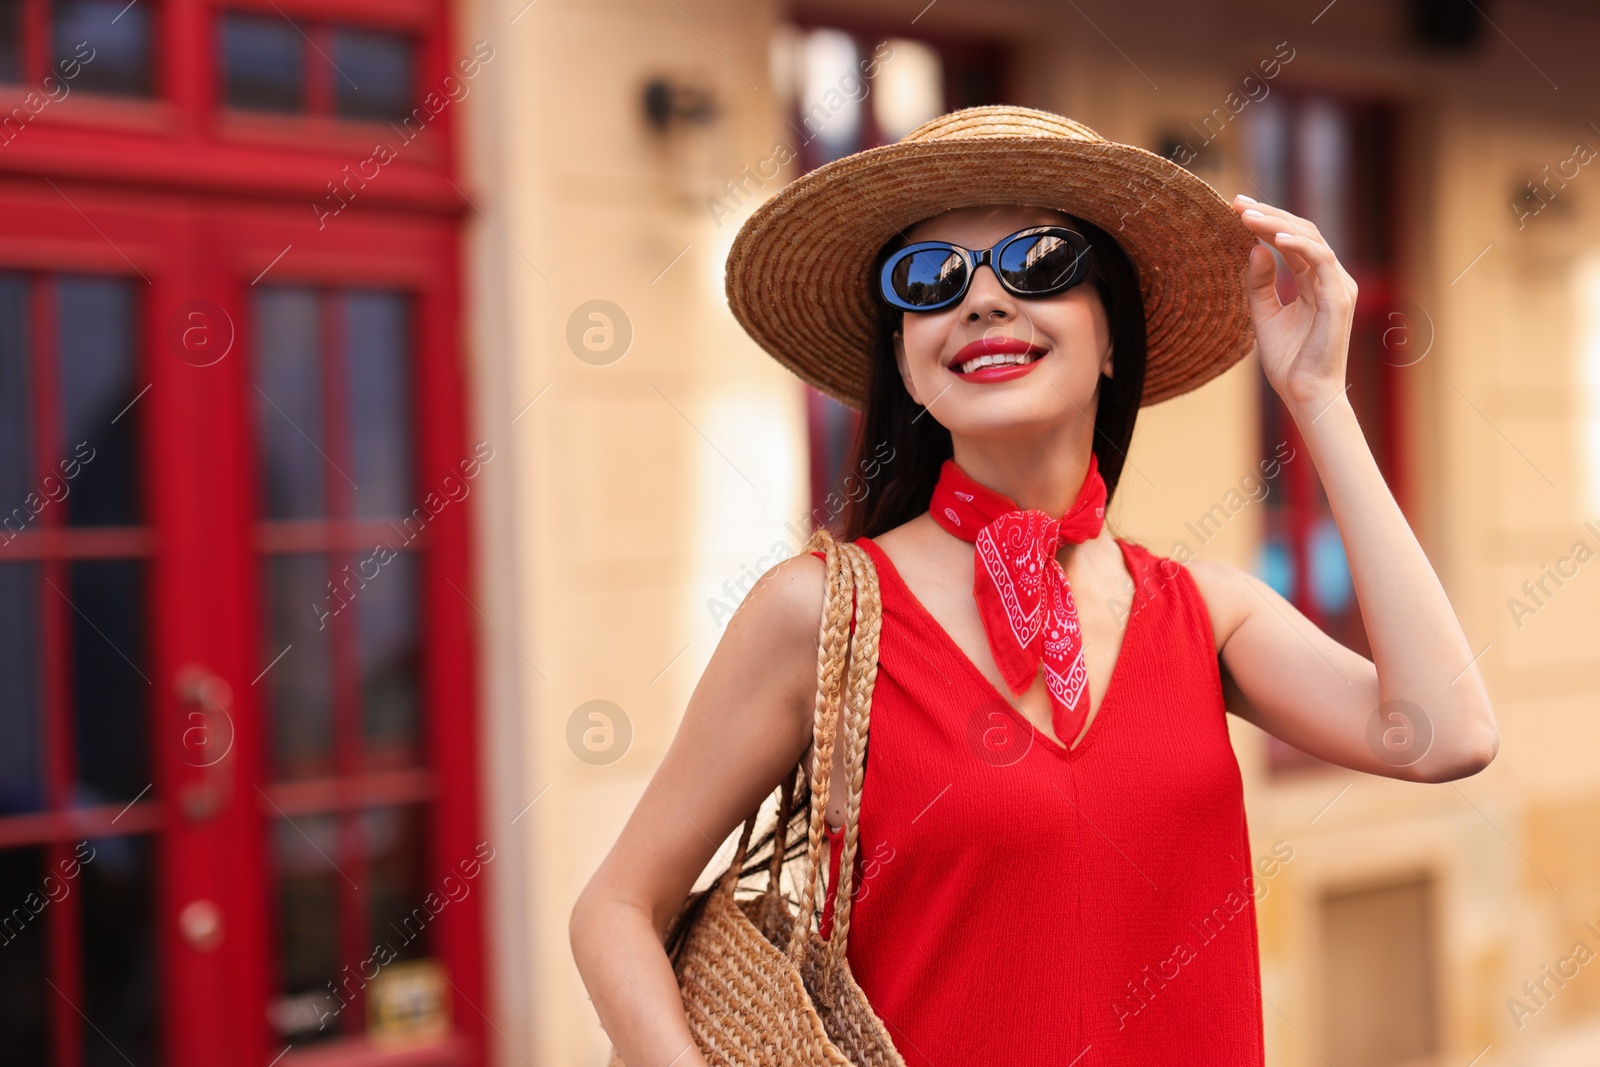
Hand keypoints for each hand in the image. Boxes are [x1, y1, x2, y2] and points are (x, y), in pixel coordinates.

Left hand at [1230, 194, 1356, 416]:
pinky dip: (1298, 245)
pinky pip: (1321, 260)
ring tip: (1247, 216)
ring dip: (1277, 223)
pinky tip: (1273, 237)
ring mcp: (1339, 286)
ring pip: (1310, 239)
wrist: (1305, 394)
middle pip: (1302, 232)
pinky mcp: (1340, 297)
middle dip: (1269, 214)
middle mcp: (1331, 278)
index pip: (1292, 241)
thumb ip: (1260, 284)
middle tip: (1237, 202)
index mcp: (1316, 282)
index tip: (1236, 209)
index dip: (1266, 222)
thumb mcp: (1265, 316)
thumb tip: (1254, 249)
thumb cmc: (1289, 362)